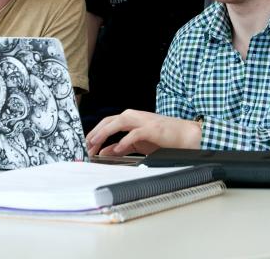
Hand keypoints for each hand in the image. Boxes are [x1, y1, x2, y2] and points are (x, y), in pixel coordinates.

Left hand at [85, 109, 201, 155]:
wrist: (184, 135)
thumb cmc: (162, 138)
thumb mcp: (138, 144)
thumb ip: (121, 147)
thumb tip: (104, 151)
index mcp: (131, 119)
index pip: (107, 122)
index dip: (95, 132)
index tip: (86, 145)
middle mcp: (135, 116)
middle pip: (109, 120)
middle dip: (96, 133)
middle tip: (86, 146)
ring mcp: (143, 121)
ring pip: (119, 122)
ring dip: (105, 132)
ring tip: (95, 143)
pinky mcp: (152, 128)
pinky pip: (134, 133)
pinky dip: (125, 141)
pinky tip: (118, 149)